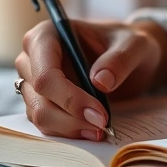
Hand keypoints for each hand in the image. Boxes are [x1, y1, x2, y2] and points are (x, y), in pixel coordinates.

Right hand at [15, 19, 166, 139]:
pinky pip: (46, 123)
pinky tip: (91, 129)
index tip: (98, 113)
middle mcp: (32, 57)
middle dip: (71, 117)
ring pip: (40, 115)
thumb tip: (101, 82)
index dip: (70, 98)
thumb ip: (120, 59)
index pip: (46, 74)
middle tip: (102, 126)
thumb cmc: (126, 43)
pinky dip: (68, 131)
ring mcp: (33, 81)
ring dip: (69, 128)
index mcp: (46, 35)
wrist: (128, 56)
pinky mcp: (40, 100)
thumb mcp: (134, 44)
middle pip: (39, 97)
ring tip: (100, 129)